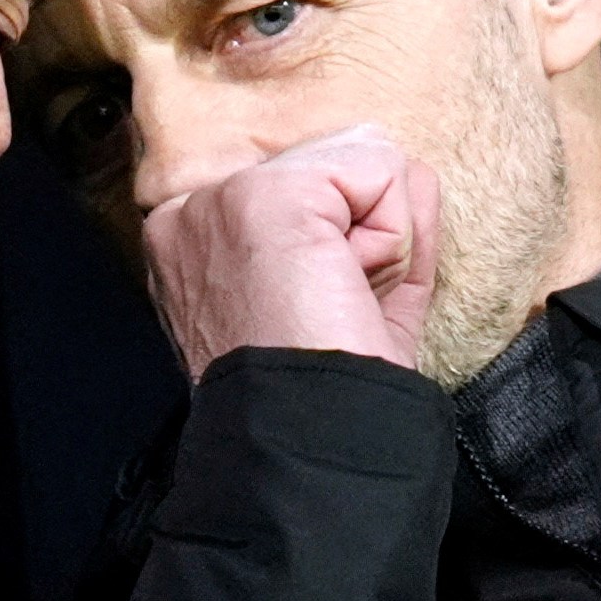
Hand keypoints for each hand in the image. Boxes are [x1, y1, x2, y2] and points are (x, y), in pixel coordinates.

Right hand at [142, 125, 439, 381]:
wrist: (305, 436)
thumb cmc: (320, 393)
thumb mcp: (340, 299)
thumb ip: (361, 228)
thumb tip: (408, 167)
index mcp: (192, 245)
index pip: (310, 191)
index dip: (349, 249)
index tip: (319, 314)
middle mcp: (192, 213)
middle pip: (339, 168)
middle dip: (365, 239)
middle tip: (328, 311)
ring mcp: (224, 196)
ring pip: (364, 164)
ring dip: (382, 241)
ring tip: (337, 301)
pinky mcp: (271, 194)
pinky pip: (382, 172)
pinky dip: (394, 238)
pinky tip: (349, 287)